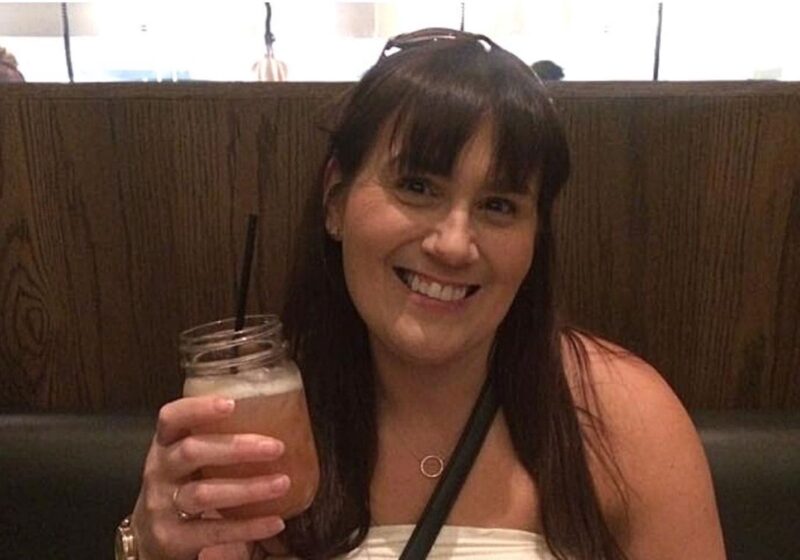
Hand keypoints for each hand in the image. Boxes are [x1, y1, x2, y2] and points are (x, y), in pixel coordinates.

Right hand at [130, 396, 288, 559]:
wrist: (153, 537)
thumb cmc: (183, 484)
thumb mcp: (189, 458)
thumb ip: (217, 437)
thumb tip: (280, 416)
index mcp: (166, 444)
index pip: (171, 418)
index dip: (198, 408)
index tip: (231, 404)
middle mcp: (160, 471)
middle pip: (191, 452)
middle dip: (236, 448)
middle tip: (276, 447)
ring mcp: (163, 506)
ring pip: (204, 493)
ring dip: (248, 488)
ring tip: (282, 483)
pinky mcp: (173, 539)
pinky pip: (214, 531)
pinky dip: (248, 526)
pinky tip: (275, 521)